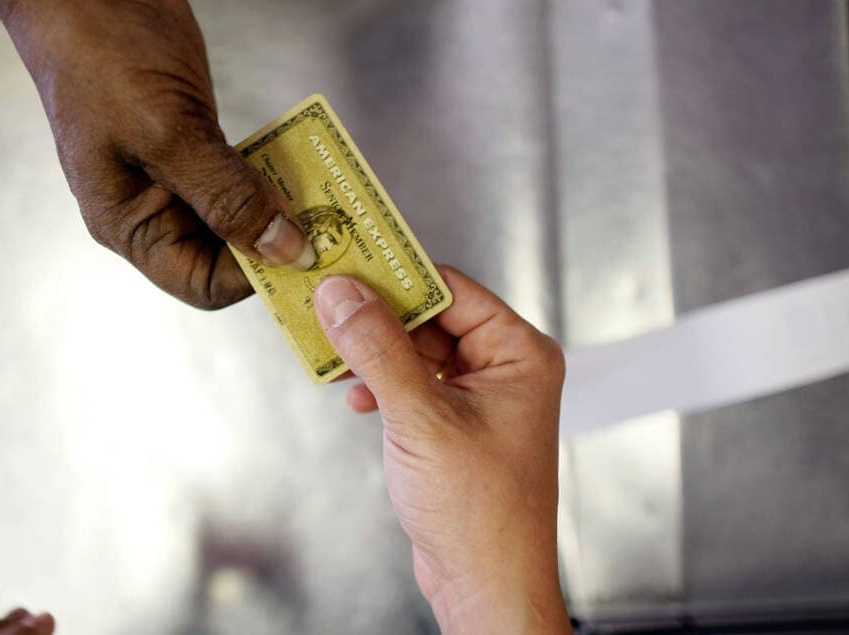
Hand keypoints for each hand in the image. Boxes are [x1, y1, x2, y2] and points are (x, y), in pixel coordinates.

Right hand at [0, 0, 314, 307]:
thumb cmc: (99, 53)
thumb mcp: (167, 133)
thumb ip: (227, 197)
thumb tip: (283, 249)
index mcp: (128, 223)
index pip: (201, 283)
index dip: (253, 277)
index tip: (303, 256)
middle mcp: (153, 209)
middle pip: (225, 255)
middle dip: (274, 245)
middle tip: (328, 231)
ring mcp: (175, 175)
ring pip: (238, 215)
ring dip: (279, 210)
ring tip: (323, 202)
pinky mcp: (196, 143)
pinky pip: (240, 176)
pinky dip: (270, 176)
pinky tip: (302, 170)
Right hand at [315, 266, 570, 634]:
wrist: (486, 584)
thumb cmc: (481, 512)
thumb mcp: (422, 419)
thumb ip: (379, 350)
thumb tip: (343, 295)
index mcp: (519, 354)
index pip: (452, 290)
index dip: (398, 277)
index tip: (349, 264)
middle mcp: (504, 369)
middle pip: (431, 318)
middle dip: (378, 319)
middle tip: (328, 307)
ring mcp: (480, 398)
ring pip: (416, 352)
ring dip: (375, 355)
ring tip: (335, 357)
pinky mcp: (455, 423)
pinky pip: (413, 384)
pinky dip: (383, 387)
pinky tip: (358, 400)